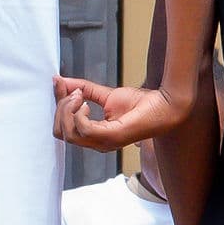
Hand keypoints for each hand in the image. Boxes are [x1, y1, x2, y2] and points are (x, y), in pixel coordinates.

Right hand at [53, 77, 188, 151]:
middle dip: (60, 109)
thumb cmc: (142, 103)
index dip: (57, 106)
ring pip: (68, 133)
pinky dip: (79, 114)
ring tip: (79, 95)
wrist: (165, 104)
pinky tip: (87, 103)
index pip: (63, 129)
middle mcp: (97, 143)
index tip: (59, 85)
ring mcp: (104, 142)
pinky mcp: (112, 136)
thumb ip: (83, 89)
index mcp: (94, 136)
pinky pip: (83, 129)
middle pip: (61, 133)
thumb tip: (60, 81)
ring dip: (67, 110)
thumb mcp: (105, 94)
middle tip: (72, 92)